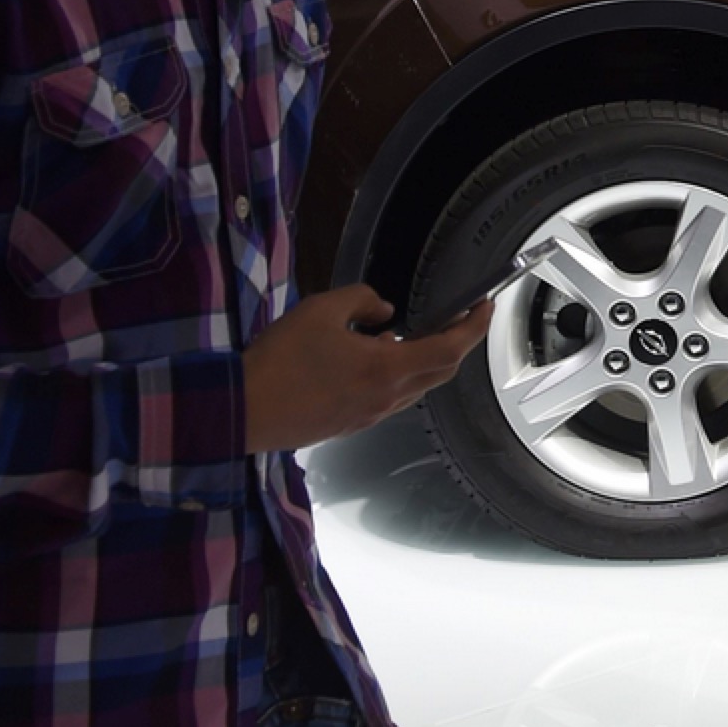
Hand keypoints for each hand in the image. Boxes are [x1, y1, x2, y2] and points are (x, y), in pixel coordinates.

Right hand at [242, 283, 489, 454]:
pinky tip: (374, 358)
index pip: (450, 349)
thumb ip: (362, 300)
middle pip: (441, 371)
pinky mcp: (350, 426)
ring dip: (425, 359)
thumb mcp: (321, 310)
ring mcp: (369, 416)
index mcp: (386, 369)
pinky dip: (399, 375)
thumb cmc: (279, 360)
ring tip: (412, 332)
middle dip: (458, 342)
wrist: (242, 412)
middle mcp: (387, 398)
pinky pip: (391, 398)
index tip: (484, 306)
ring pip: (416, 387)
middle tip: (459, 316)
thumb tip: (385, 312)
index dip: (474, 327)